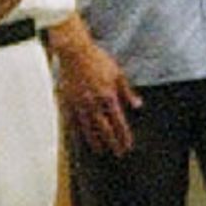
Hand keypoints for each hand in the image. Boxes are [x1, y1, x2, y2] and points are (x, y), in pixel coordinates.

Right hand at [53, 30, 140, 156]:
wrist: (75, 51)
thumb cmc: (98, 59)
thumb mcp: (118, 73)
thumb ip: (127, 92)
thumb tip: (138, 106)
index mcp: (108, 95)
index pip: (118, 121)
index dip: (124, 136)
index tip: (127, 146)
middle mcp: (94, 103)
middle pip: (105, 129)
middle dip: (112, 143)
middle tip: (117, 153)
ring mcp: (79, 104)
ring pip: (88, 128)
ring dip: (95, 141)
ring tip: (99, 151)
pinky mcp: (68, 101)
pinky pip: (72, 122)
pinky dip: (77, 133)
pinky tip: (80, 140)